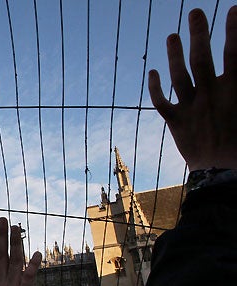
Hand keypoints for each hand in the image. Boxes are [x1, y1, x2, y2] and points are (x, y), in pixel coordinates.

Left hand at [149, 7, 236, 170]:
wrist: (224, 174)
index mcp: (236, 90)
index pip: (236, 53)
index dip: (236, 30)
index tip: (235, 9)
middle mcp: (211, 95)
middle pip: (202, 58)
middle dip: (200, 33)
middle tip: (196, 12)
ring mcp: (192, 108)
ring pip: (179, 76)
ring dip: (174, 54)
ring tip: (172, 35)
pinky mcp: (177, 122)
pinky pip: (162, 102)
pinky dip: (155, 87)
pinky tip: (152, 72)